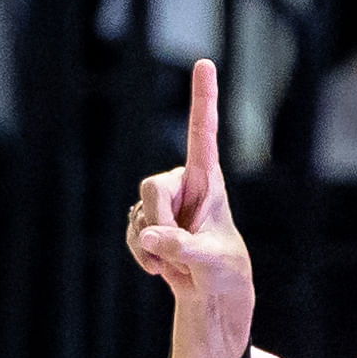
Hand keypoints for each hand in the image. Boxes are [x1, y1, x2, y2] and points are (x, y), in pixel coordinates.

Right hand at [129, 59, 255, 357]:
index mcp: (209, 182)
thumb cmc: (225, 273)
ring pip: (137, 214)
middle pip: (150, 188)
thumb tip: (151, 236)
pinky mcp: (148, 221)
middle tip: (175, 249)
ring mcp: (164, 203)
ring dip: (151, 244)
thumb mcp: (212, 263)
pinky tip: (159, 267)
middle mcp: (184, 184)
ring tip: (176, 262)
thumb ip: (184, 248)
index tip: (205, 63)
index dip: (203, 100)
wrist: (212, 294)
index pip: (203, 134)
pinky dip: (141, 253)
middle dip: (157, 221)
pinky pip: (131, 231)